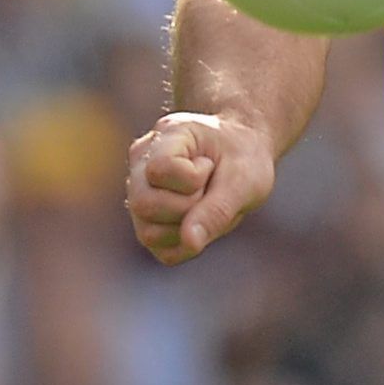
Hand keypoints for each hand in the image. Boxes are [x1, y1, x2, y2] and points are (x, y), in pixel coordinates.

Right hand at [126, 109, 275, 263]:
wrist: (244, 156)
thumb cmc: (245, 160)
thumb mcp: (244, 181)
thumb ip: (216, 210)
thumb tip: (190, 243)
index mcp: (166, 135)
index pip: (159, 170)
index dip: (193, 179)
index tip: (212, 167)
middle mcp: (141, 161)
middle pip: (143, 204)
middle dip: (188, 207)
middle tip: (209, 190)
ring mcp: (138, 190)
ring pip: (147, 233)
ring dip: (186, 228)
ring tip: (203, 203)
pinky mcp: (146, 219)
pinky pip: (158, 248)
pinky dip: (185, 244)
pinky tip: (199, 221)